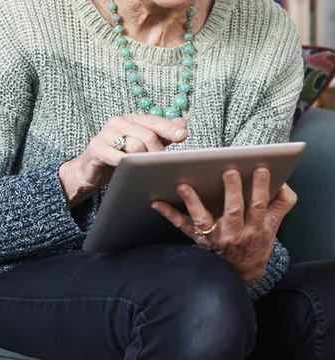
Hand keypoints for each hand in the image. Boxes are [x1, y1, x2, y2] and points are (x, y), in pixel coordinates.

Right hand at [59, 114, 187, 207]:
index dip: (169, 129)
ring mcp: (106, 134)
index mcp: (132, 119)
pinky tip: (129, 169)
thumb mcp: (143, 145)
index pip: (154, 121)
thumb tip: (182, 123)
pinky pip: (117, 157)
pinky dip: (126, 164)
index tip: (183, 136)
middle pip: (147, 135)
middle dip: (158, 152)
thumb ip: (162, 135)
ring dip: (143, 160)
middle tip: (162, 164)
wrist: (90, 170)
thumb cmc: (120, 157)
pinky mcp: (96, 148)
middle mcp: (119, 122)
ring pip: (134, 145)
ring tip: (144, 168)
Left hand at [151, 167, 296, 285]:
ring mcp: (215, 236)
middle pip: (234, 210)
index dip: (261, 187)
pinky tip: (157, 202)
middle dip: (232, 190)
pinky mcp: (198, 238)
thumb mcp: (274, 224)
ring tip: (184, 185)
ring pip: (204, 219)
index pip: (259, 205)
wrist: (242, 272)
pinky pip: (182, 226)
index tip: (259, 168)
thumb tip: (282, 181)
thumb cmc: (257, 239)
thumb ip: (282, 202)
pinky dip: (169, 214)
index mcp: (256, 226)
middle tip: (228, 171)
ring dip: (193, 201)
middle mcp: (235, 232)